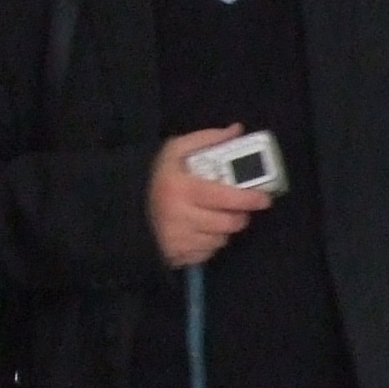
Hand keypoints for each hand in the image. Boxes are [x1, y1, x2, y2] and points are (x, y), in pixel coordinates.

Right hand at [149, 123, 273, 267]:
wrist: (125, 206)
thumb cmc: (157, 176)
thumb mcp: (176, 149)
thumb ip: (207, 138)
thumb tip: (237, 130)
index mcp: (181, 188)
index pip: (223, 197)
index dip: (248, 199)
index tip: (264, 199)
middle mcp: (179, 217)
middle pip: (227, 223)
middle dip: (240, 216)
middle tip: (240, 208)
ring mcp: (178, 240)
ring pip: (220, 240)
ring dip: (225, 229)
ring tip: (218, 217)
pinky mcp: (176, 256)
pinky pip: (207, 254)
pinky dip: (211, 243)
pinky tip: (203, 230)